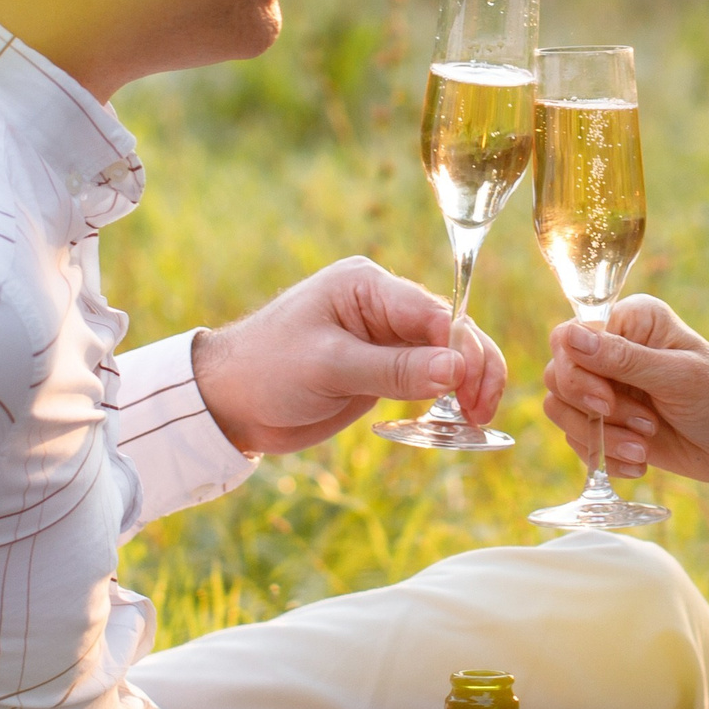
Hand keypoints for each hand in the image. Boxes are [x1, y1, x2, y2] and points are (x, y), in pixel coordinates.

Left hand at [193, 257, 506, 454]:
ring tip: (475, 421)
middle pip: (451, 332)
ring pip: (446, 357)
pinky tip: (456, 421)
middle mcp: (383, 306)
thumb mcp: (329, 367)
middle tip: (480, 413)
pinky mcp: (381, 370)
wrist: (228, 403)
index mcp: (368, 287)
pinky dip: (446, 398)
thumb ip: (394, 368)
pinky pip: (427, 379)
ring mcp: (384, 339)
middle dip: (474, 369)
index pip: (434, 312)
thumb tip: (456, 369)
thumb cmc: (266, 369)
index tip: (471, 390)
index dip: (461, 348)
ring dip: (466, 386)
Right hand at [541, 294, 708, 552]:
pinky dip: (605, 456)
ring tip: (644, 447)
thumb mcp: (677, 377)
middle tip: (641, 427)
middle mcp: (610, 350)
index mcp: (629, 320)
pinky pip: (577, 440)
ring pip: (561, 411)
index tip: (606, 399)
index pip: (568, 336)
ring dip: (601, 437)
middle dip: (594, 410)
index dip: (577, 371)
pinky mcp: (606, 423)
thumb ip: (623, 359)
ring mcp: (605, 388)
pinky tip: (640, 462)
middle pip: (558, 375)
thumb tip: (570, 337)